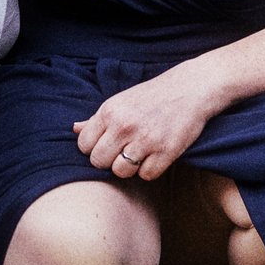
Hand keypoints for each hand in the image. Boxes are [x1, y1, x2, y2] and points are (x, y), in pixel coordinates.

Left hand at [75, 69, 218, 182]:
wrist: (190, 89)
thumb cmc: (152, 96)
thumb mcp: (121, 101)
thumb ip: (97, 118)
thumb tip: (73, 129)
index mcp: (110, 111)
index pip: (84, 145)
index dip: (93, 148)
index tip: (107, 144)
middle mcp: (124, 125)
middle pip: (98, 162)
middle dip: (109, 160)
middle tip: (122, 152)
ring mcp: (145, 139)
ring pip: (120, 172)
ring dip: (129, 167)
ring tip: (139, 154)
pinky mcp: (166, 151)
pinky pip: (146, 175)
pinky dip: (151, 169)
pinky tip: (156, 155)